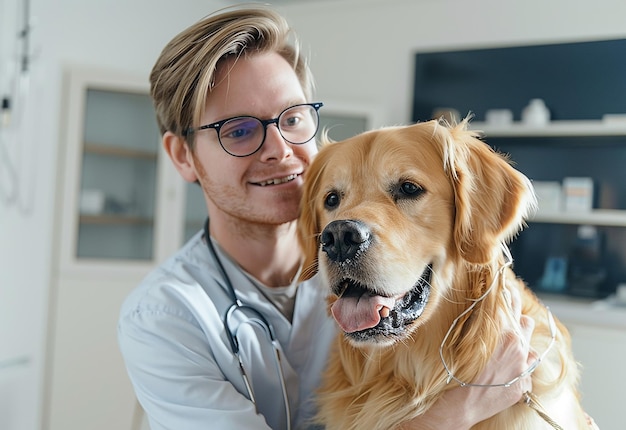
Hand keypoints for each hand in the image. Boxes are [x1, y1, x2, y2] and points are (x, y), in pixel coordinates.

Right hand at [402, 286, 534, 429]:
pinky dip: (519, 366)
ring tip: (508, 345)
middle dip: (517, 318)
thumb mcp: (466, 338)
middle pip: (526, 322)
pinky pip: (527, 369)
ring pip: (531, 346)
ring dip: (522, 343)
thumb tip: (486, 306)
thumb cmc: (456, 369)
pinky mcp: (523, 385)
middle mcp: (518, 348)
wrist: (460, 403)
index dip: (510, 294)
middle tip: (508, 316)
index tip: (507, 289)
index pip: (512, 305)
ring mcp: (523, 368)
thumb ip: (481, 321)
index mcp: (505, 333)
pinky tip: (506, 368)